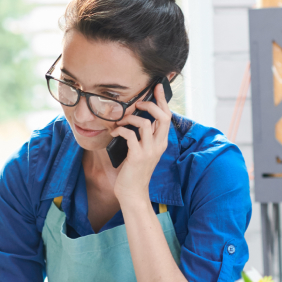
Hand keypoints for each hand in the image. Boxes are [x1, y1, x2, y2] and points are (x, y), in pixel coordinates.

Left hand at [110, 83, 172, 203]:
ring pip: (145, 123)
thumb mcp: (142, 151)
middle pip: (163, 116)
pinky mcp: (137, 157)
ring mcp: (149, 151)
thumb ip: (143, 137)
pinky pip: (130, 135)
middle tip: (137, 103)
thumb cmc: (134, 171)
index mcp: (161, 142)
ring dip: (131, 118)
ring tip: (121, 122)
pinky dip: (121, 131)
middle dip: (150, 104)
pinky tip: (114, 133)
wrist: (132, 193)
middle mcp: (158, 145)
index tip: (156, 87)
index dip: (162, 100)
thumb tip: (134, 118)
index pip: (167, 116)